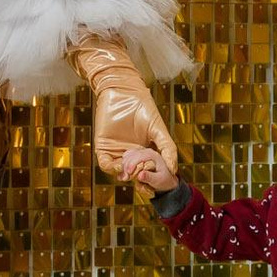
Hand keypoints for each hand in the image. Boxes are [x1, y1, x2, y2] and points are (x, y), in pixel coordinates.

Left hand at [68, 36, 177, 183]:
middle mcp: (131, 154)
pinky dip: (111, 168)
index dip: (152, 179)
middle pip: (134, 174)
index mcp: (145, 151)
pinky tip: (119, 166)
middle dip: (138, 179)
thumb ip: (167, 148)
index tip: (157, 183)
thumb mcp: (159, 129)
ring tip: (130, 173)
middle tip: (142, 179)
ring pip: (119, 172)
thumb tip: (173, 169)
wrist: (124, 93)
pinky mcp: (103, 147)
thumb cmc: (144, 108)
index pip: (148, 170)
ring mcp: (116, 151)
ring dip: (124, 175)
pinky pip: (105, 163)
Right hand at [118, 146, 180, 193]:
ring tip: (125, 177)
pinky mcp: (136, 157)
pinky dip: (123, 166)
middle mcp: (146, 152)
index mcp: (152, 155)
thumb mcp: (158, 180)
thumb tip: (140, 175)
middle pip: (131, 155)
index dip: (132, 164)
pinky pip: (126, 158)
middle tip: (126, 178)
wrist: (166, 180)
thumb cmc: (164, 180)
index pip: (139, 155)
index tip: (128, 174)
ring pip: (127, 156)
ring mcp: (140, 154)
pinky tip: (124, 174)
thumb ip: (149, 177)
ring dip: (123, 166)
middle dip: (126, 167)